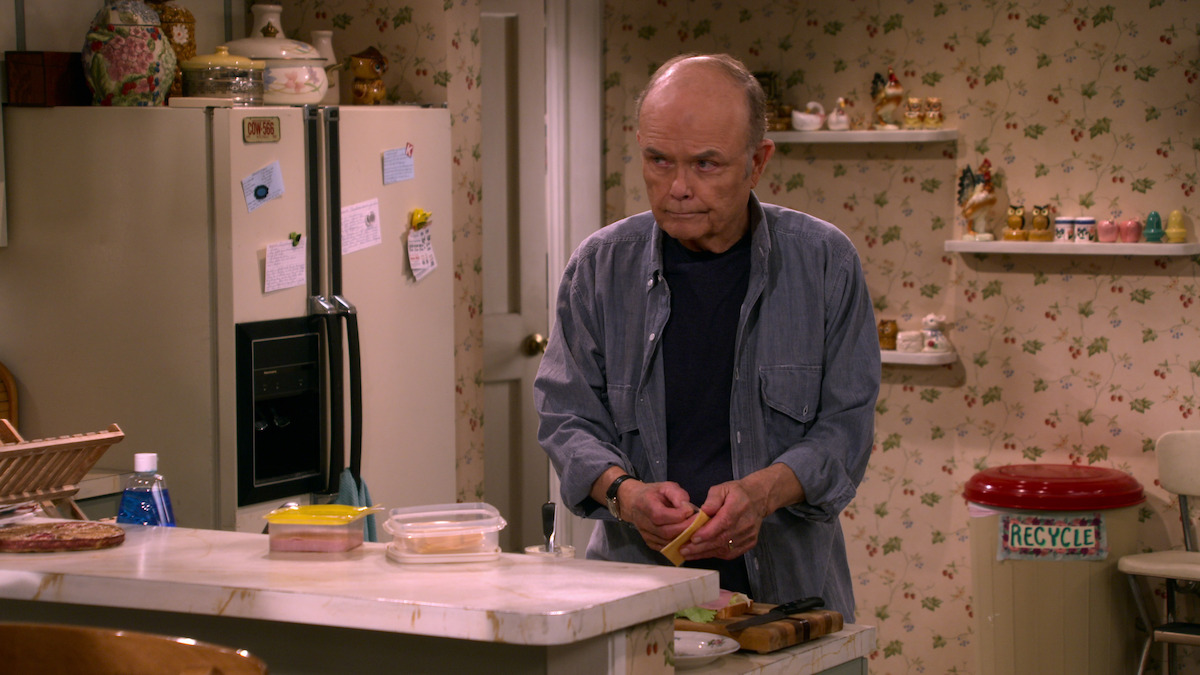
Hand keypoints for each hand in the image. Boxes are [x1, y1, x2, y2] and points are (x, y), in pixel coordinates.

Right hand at [619, 480, 698, 549]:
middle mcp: (642, 522)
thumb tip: (689, 509)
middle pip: (665, 531)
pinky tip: (687, 538)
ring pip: (667, 542)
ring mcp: (645, 535)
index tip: (693, 511)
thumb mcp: (666, 487)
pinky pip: (666, 548)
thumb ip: (678, 495)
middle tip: (699, 523)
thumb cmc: (654, 493)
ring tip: (696, 530)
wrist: (635, 502)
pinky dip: (678, 545)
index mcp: (645, 504)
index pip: (660, 515)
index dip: (678, 515)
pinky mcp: (650, 543)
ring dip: (683, 538)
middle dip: (685, 528)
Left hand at [680, 464, 804, 559]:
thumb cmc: (737, 493)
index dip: (708, 532)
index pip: (723, 522)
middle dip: (701, 546)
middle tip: (683, 549)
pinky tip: (702, 554)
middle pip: (722, 539)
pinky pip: (731, 553)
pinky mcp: (750, 543)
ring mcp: (749, 535)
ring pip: (725, 549)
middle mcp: (746, 523)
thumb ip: (712, 499)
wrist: (759, 499)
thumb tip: (702, 511)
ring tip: (688, 554)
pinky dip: (715, 554)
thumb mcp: (723, 488)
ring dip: (705, 553)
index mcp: (739, 506)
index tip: (692, 538)